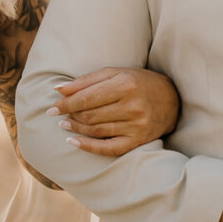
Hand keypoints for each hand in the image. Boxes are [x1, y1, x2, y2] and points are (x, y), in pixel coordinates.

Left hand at [57, 67, 180, 156]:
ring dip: (76, 129)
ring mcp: (136, 126)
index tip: (52, 107)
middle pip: (90, 115)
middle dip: (70, 116)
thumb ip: (87, 80)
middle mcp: (133, 106)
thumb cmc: (138, 82)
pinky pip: (109, 148)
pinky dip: (88, 147)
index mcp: (126, 85)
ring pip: (96, 130)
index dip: (66, 104)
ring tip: (65, 125)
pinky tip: (73, 142)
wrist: (171, 99)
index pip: (87, 98)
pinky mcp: (138, 141)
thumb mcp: (115, 73)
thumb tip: (59, 90)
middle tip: (58, 115)